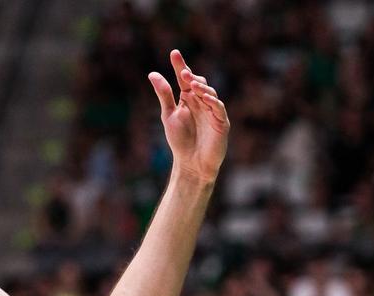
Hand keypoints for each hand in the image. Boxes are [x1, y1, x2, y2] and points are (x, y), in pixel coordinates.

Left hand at [148, 50, 228, 182]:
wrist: (191, 163)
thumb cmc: (180, 140)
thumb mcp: (169, 115)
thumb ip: (164, 94)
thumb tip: (152, 74)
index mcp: (189, 99)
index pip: (185, 79)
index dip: (180, 66)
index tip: (174, 53)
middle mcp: (202, 102)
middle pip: (199, 83)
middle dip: (191, 76)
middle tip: (181, 71)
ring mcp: (213, 112)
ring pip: (210, 94)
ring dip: (201, 88)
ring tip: (190, 83)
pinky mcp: (221, 123)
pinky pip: (219, 109)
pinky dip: (212, 102)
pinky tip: (204, 97)